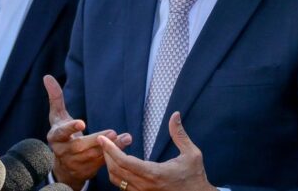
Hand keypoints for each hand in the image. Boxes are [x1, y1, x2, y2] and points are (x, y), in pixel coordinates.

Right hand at [43, 75, 131, 190]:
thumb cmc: (62, 134)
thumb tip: (47, 76)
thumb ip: (55, 97)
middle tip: (113, 132)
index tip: (82, 123)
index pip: (61, 132)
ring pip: (93, 156)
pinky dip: (113, 155)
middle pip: (80, 146)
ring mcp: (74, 163)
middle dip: (96, 140)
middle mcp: (63, 151)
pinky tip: (124, 145)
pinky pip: (100, 164)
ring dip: (110, 147)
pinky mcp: (85, 171)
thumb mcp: (58, 116)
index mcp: (55, 136)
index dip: (71, 128)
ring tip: (125, 138)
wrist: (63, 165)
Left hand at [97, 112, 214, 190]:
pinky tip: (119, 164)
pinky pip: (123, 187)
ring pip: (117, 181)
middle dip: (106, 155)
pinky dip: (117, 175)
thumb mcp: (191, 153)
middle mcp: (145, 186)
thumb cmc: (195, 176)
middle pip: (115, 171)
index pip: (124, 162)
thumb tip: (175, 115)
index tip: (102, 138)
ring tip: (109, 151)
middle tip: (104, 141)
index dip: (110, 149)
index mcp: (154, 174)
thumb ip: (179, 134)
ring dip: (110, 165)